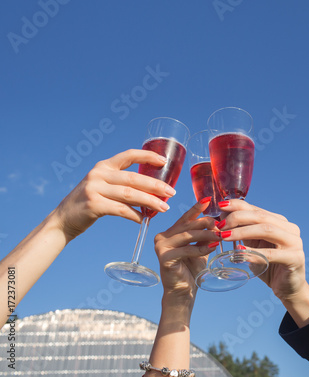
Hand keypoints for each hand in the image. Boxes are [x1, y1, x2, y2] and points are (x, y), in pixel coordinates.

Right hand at [53, 149, 175, 240]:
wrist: (62, 220)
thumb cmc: (89, 203)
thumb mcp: (103, 187)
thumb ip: (122, 185)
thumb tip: (152, 191)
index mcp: (104, 166)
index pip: (129, 155)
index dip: (148, 156)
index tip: (164, 161)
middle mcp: (99, 174)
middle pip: (134, 178)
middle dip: (156, 185)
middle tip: (172, 193)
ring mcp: (95, 188)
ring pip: (130, 194)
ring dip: (150, 202)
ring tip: (164, 208)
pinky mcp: (93, 204)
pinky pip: (121, 210)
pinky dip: (135, 215)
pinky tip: (143, 219)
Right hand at [153, 200, 219, 301]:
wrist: (183, 292)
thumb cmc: (191, 270)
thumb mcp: (200, 248)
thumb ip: (204, 236)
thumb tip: (217, 221)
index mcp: (170, 233)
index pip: (186, 217)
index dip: (197, 208)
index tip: (208, 199)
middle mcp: (162, 237)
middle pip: (188, 225)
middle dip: (206, 223)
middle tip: (221, 224)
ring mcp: (161, 246)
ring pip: (188, 235)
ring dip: (206, 235)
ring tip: (220, 235)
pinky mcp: (164, 257)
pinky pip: (187, 250)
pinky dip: (201, 249)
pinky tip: (213, 248)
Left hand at [217, 200, 304, 301]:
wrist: (287, 288)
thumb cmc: (268, 265)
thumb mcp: (254, 245)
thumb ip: (243, 231)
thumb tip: (222, 217)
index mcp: (280, 222)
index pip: (257, 209)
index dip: (238, 206)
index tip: (220, 206)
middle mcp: (290, 228)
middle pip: (261, 217)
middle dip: (238, 218)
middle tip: (220, 225)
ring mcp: (295, 242)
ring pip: (267, 230)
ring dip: (243, 232)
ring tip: (225, 236)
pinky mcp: (295, 258)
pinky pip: (271, 254)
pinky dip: (254, 252)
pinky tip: (239, 252)